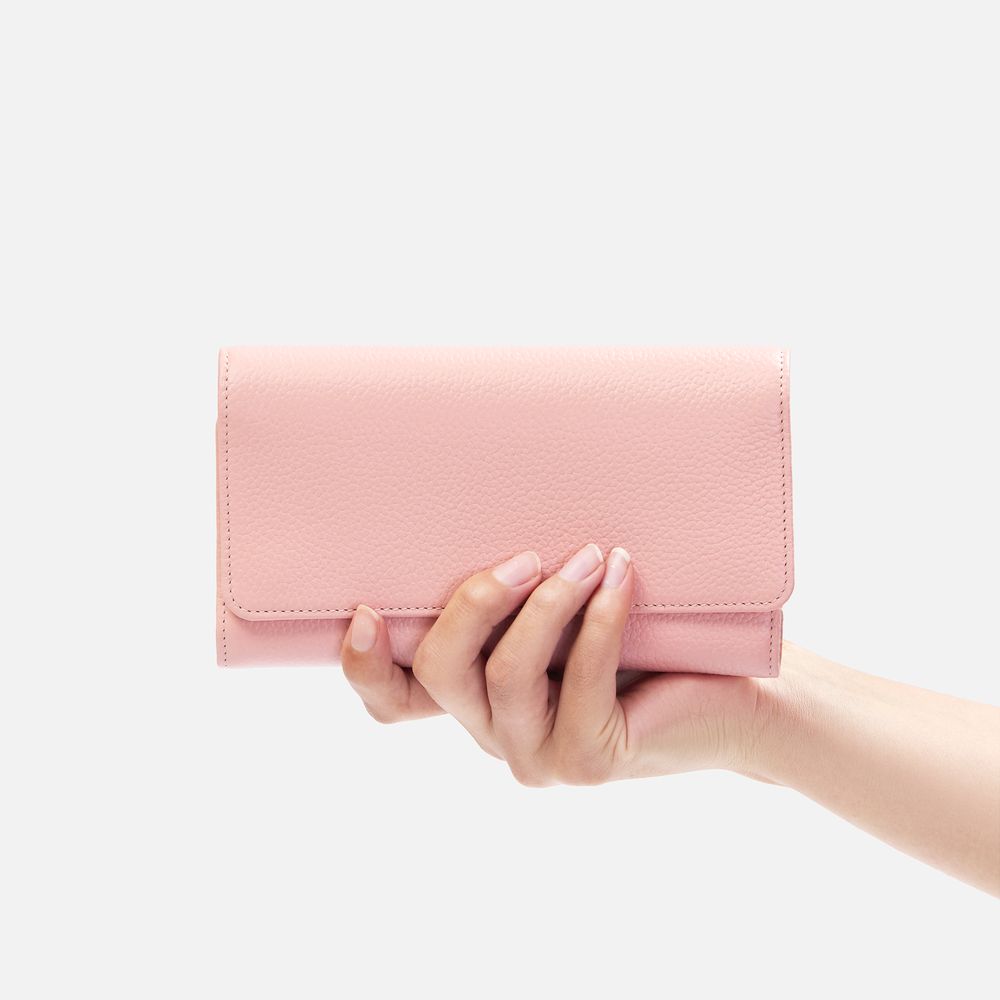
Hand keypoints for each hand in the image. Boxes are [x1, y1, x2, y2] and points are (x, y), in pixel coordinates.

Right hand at [341, 545, 760, 785]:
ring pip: (506, 674)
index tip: (364, 610)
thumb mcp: (565, 608)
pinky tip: (620, 574)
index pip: (395, 700)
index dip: (365, 666)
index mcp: (474, 697)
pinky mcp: (587, 760)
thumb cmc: (644, 640)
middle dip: (474, 601)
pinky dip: (599, 620)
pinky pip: (580, 680)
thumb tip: (496, 513)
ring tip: (589, 555)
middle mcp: (492, 732)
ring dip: (548, 603)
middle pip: (439, 671)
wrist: (731, 696)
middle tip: (526, 556)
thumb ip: (522, 591)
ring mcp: (536, 756)